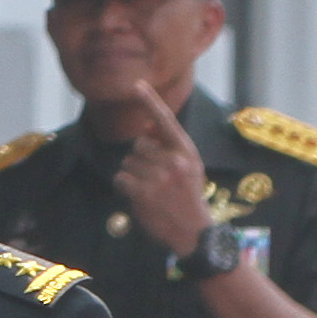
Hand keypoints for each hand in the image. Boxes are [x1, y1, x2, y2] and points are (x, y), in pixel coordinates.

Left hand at [112, 87, 217, 258]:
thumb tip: (146, 125)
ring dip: (133, 174)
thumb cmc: (189, 197)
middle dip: (140, 158)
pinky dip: (125, 186)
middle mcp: (174, 161)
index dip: (150, 101)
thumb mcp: (189, 167)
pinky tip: (139, 196)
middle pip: (139, 145)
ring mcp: (159, 177)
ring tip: (150, 189)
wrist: (195, 232)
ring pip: (128, 162)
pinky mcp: (144, 193)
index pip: (166, 121)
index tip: (136, 85)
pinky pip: (121, 178)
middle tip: (155, 178)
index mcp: (186, 151)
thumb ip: (169, 146)